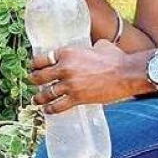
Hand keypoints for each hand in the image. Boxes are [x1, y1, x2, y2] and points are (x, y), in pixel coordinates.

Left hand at [29, 40, 154, 113]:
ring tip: (36, 100)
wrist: (125, 73)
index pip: (42, 58)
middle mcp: (64, 68)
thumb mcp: (100, 46)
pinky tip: (47, 111)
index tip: (34, 67)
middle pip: (40, 76)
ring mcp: (70, 84)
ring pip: (46, 93)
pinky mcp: (77, 98)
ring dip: (39, 98)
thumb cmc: (115, 58)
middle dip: (33, 80)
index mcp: (67, 52)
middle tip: (32, 82)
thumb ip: (91, 47)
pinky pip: (58, 106)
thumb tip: (94, 48)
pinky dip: (51, 109)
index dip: (35, 64)